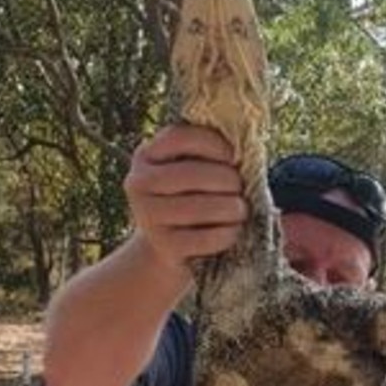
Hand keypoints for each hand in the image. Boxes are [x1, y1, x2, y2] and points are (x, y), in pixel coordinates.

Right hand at [124, 124, 248, 274]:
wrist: (167, 246)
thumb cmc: (190, 198)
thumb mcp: (191, 170)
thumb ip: (207, 155)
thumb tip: (246, 145)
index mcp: (146, 156)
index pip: (179, 138)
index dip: (212, 143)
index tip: (234, 156)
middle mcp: (139, 184)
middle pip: (190, 174)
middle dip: (226, 179)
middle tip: (241, 187)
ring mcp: (148, 216)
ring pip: (198, 207)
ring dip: (230, 208)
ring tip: (241, 209)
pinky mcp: (164, 246)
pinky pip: (203, 238)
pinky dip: (226, 233)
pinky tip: (234, 230)